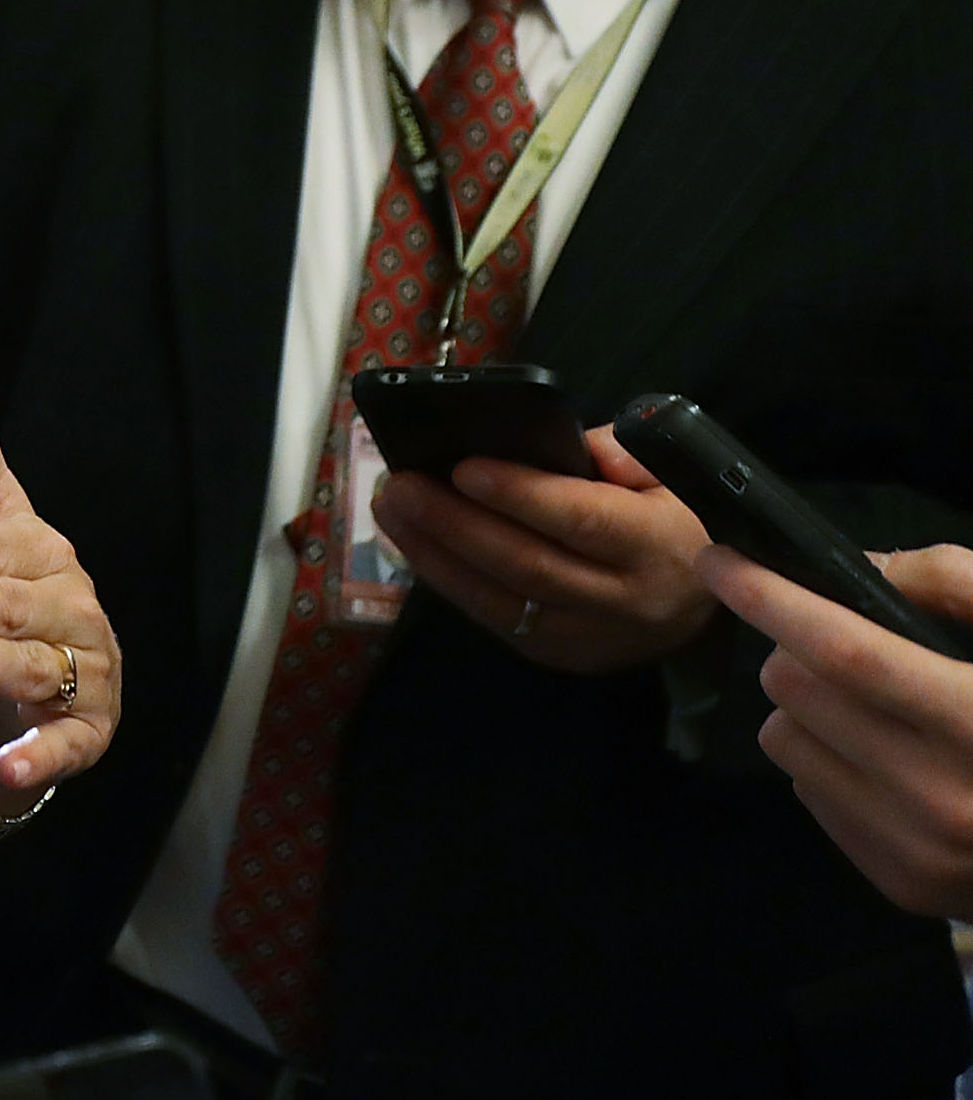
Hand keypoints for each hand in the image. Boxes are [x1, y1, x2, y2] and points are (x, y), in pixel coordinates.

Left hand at [0, 354, 118, 805]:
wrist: (26, 691)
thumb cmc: (2, 593)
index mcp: (46, 556)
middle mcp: (72, 611)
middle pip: (9, 606)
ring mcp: (86, 674)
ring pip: (32, 668)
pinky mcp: (88, 734)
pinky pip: (68, 745)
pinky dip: (41, 756)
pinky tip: (9, 765)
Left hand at [370, 425, 714, 673]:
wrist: (710, 595)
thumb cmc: (678, 513)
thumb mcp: (668, 470)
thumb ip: (612, 452)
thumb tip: (543, 443)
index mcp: (656, 546)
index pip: (582, 521)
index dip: (520, 496)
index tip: (463, 467)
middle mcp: (624, 602)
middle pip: (527, 565)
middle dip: (455, 523)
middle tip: (401, 484)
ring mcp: (588, 638)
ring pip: (500, 601)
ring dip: (434, 554)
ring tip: (389, 508)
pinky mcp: (559, 655)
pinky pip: (495, 618)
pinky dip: (449, 580)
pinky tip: (414, 544)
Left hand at [698, 542, 972, 916]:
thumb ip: (954, 584)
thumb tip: (858, 567)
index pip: (847, 653)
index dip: (772, 600)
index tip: (719, 559)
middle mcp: (944, 797)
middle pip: (793, 691)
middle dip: (794, 650)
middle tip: (837, 645)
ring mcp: (919, 851)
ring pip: (785, 744)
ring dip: (806, 711)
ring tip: (873, 710)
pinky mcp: (902, 884)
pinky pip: (810, 797)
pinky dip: (832, 766)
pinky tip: (892, 764)